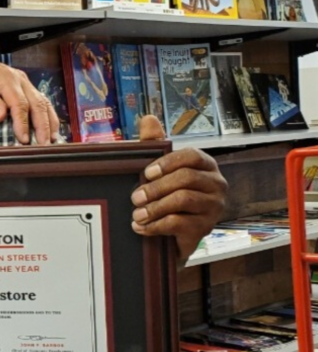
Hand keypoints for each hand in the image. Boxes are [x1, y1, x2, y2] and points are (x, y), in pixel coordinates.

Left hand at [0, 51, 57, 144]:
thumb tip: (1, 117)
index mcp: (6, 79)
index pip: (19, 103)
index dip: (23, 123)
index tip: (24, 140)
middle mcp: (20, 80)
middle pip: (37, 103)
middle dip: (42, 126)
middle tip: (43, 145)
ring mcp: (24, 82)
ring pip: (43, 102)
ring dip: (49, 121)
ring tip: (52, 140)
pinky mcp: (25, 86)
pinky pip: (41, 100)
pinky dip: (48, 114)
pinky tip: (50, 127)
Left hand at [131, 116, 227, 262]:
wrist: (174, 232)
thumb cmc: (167, 193)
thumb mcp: (159, 169)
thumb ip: (154, 144)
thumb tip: (148, 118)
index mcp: (205, 165)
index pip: (192, 156)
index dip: (168, 162)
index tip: (146, 173)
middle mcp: (216, 184)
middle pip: (186, 179)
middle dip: (156, 188)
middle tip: (135, 198)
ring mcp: (214, 207)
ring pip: (184, 200)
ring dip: (155, 207)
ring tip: (137, 214)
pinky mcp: (206, 227)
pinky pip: (180, 223)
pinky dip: (156, 225)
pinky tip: (141, 227)